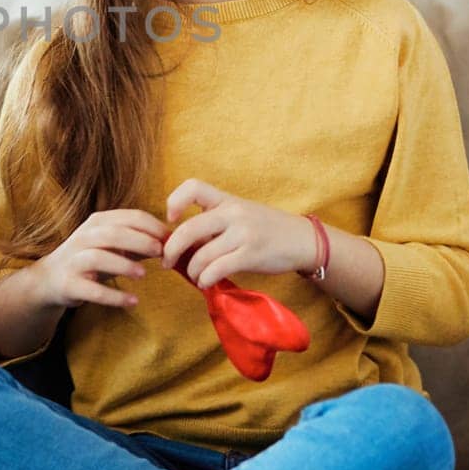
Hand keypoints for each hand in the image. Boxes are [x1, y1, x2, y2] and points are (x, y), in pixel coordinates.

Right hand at [27, 209, 167, 309]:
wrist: (50, 279)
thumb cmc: (90, 259)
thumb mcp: (113, 245)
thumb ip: (140, 242)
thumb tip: (172, 242)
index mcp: (98, 222)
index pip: (130, 217)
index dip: (154, 226)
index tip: (172, 239)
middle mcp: (84, 237)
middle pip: (114, 233)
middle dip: (140, 241)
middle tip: (161, 252)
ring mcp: (74, 260)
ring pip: (98, 257)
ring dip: (123, 264)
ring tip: (144, 275)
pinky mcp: (69, 284)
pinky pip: (92, 290)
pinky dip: (113, 296)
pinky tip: (133, 301)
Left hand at [160, 179, 315, 287]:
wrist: (302, 239)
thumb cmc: (266, 228)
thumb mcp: (240, 215)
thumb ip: (214, 223)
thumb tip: (183, 244)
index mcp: (227, 200)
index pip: (193, 187)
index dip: (175, 201)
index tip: (171, 219)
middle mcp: (233, 213)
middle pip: (189, 229)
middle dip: (171, 249)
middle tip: (166, 261)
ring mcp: (243, 233)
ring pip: (202, 255)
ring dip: (192, 270)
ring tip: (195, 276)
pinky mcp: (251, 254)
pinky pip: (218, 269)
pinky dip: (206, 279)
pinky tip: (206, 282)